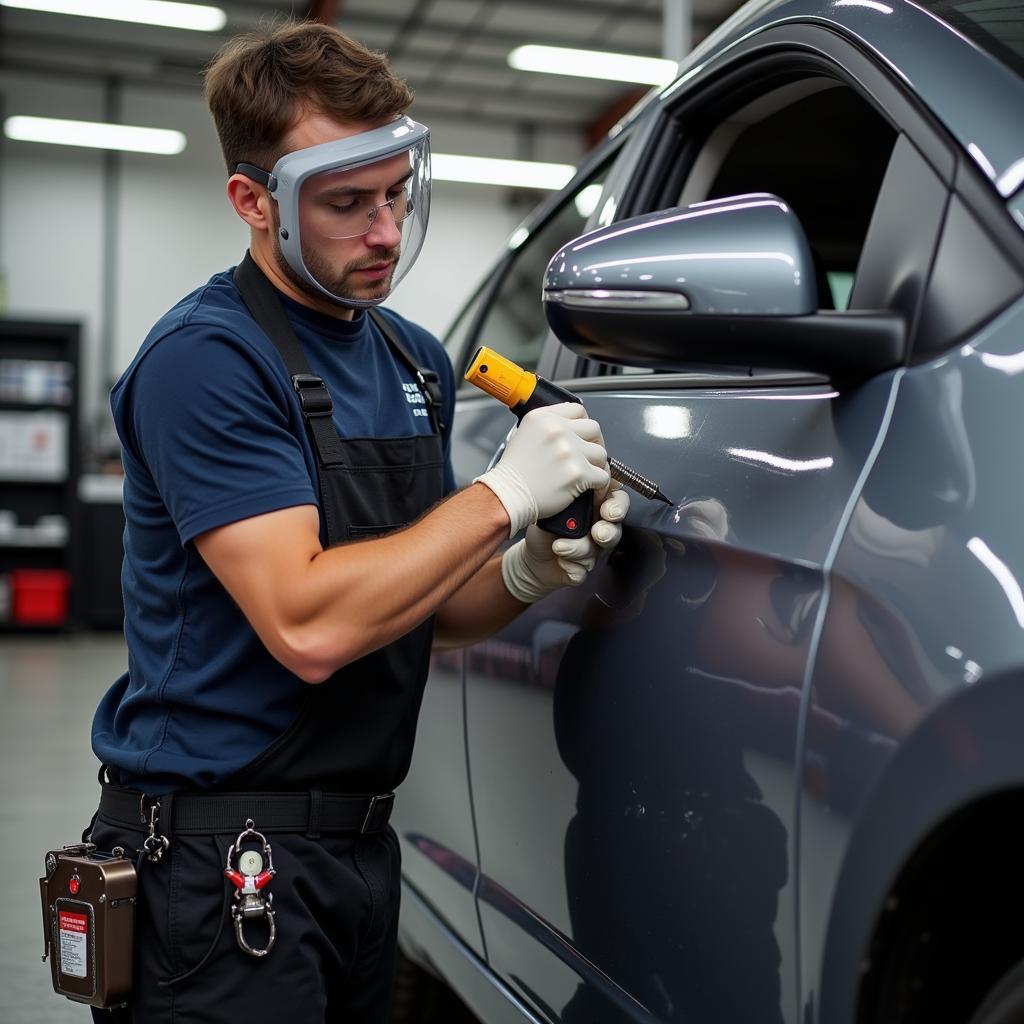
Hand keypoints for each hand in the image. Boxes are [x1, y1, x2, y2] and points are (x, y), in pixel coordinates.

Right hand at [475, 403, 610, 536]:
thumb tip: (569, 424)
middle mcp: (557, 430)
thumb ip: (546, 425)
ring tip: (585, 474)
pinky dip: (598, 484)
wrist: (508, 495)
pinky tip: (587, 487)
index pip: (578, 410)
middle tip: (587, 456)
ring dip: (596, 465)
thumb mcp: (523, 434)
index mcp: (543, 418)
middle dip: (593, 443)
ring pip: (601, 453)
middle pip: (594, 429)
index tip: (581, 435)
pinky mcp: (578, 473)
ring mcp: (569, 451)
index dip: (582, 424)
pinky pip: (603, 476)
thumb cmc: (513, 472)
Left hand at [502, 484, 628, 603]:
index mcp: (596, 506)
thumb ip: (571, 489)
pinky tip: (560, 561)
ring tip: (559, 546)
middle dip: (608, 531)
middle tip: (598, 533)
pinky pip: (582, 571)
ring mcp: (592, 551)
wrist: (531, 555)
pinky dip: (571, 567)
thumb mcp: (554, 500)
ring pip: (596, 551)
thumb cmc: (546, 524)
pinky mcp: (581, 570)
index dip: (618, 506)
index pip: (617, 501)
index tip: (608, 510)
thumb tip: (582, 473)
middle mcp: (598, 528)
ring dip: (578, 549)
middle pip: (615, 529)